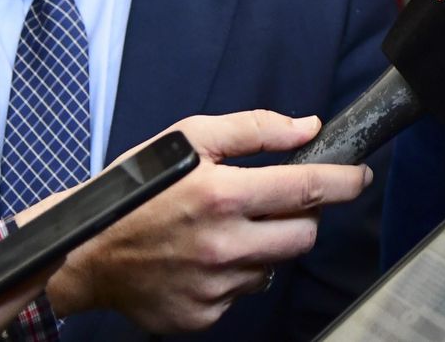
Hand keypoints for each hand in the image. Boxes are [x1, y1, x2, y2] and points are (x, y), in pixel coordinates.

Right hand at [46, 110, 372, 332]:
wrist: (84, 252)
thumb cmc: (135, 190)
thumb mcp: (189, 139)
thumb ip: (254, 129)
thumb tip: (307, 128)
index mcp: (223, 195)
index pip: (308, 189)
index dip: (344, 182)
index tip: (360, 177)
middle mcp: (224, 245)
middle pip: (303, 235)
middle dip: (304, 216)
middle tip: (280, 203)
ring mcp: (215, 286)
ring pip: (273, 266)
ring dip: (265, 247)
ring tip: (226, 230)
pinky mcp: (203, 315)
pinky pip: (242, 293)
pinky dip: (234, 275)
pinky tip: (204, 258)